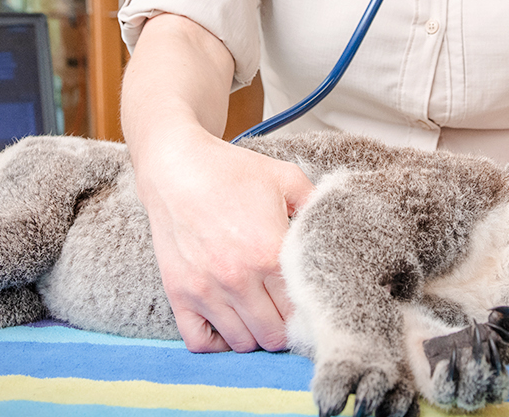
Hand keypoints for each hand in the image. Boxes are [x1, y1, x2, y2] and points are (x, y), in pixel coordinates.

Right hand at [135, 127, 313, 351]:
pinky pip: (199, 342)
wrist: (176, 166)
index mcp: (268, 253)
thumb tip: (332, 231)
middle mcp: (237, 279)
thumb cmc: (230, 171)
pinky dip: (216, 341)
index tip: (306, 303)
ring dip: (254, 334)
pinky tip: (226, 322)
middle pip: (274, 335)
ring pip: (241, 343)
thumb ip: (315, 205)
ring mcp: (205, 290)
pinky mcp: (178, 294)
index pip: (299, 310)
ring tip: (257, 313)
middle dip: (284, 327)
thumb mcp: (285, 178)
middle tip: (283, 310)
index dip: (307, 310)